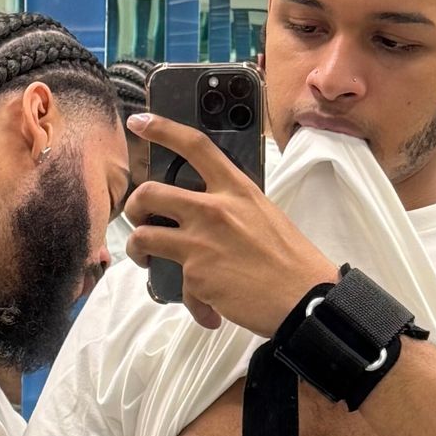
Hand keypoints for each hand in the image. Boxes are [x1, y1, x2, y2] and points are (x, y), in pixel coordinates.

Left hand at [124, 112, 339, 336]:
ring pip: (143, 237)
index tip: (138, 123)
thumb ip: (232, 208)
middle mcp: (212, 209)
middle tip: (139, 218)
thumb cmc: (291, 259)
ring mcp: (199, 242)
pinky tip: (209, 312)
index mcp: (235, 188)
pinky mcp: (195, 276)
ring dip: (137, 249)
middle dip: (134, 205)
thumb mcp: (264, 214)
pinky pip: (178, 288)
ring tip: (146, 259)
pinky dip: (194, 303)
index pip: (194, 146)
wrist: (302, 297)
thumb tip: (209, 219)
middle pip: (150, 193)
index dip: (162, 129)